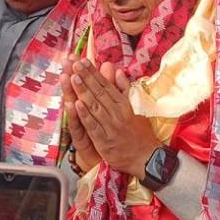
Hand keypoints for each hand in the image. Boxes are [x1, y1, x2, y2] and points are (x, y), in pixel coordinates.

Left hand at [69, 59, 157, 178]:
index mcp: (124, 104)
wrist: (146, 158)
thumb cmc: (140, 133)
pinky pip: (93, 126)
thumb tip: (118, 71)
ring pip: (95, 107)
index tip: (83, 61)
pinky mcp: (104, 141)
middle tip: (74, 64)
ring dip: (83, 92)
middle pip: (99, 93)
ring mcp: (110, 127)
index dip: (94, 73)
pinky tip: (76, 104)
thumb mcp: (136, 108)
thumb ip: (125, 89)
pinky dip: (85, 115)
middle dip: (86, 78)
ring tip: (73, 78)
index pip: (106, 86)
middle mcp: (117, 113)